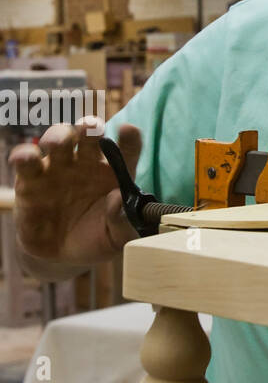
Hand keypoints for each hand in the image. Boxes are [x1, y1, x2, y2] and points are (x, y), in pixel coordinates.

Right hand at [8, 117, 142, 269]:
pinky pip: (25, 161)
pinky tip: (26, 157)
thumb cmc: (97, 238)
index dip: (129, 137)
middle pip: (89, 135)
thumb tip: (119, 200)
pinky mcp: (30, 180)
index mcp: (115, 172)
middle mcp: (87, 163)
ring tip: (57, 143)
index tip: (128, 131)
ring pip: (57, 139)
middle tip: (91, 129)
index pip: (127, 148)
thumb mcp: (117, 237)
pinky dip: (24, 155)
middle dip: (89, 127)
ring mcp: (58, 167)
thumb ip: (122, 220)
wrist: (63, 255)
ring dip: (58, 135)